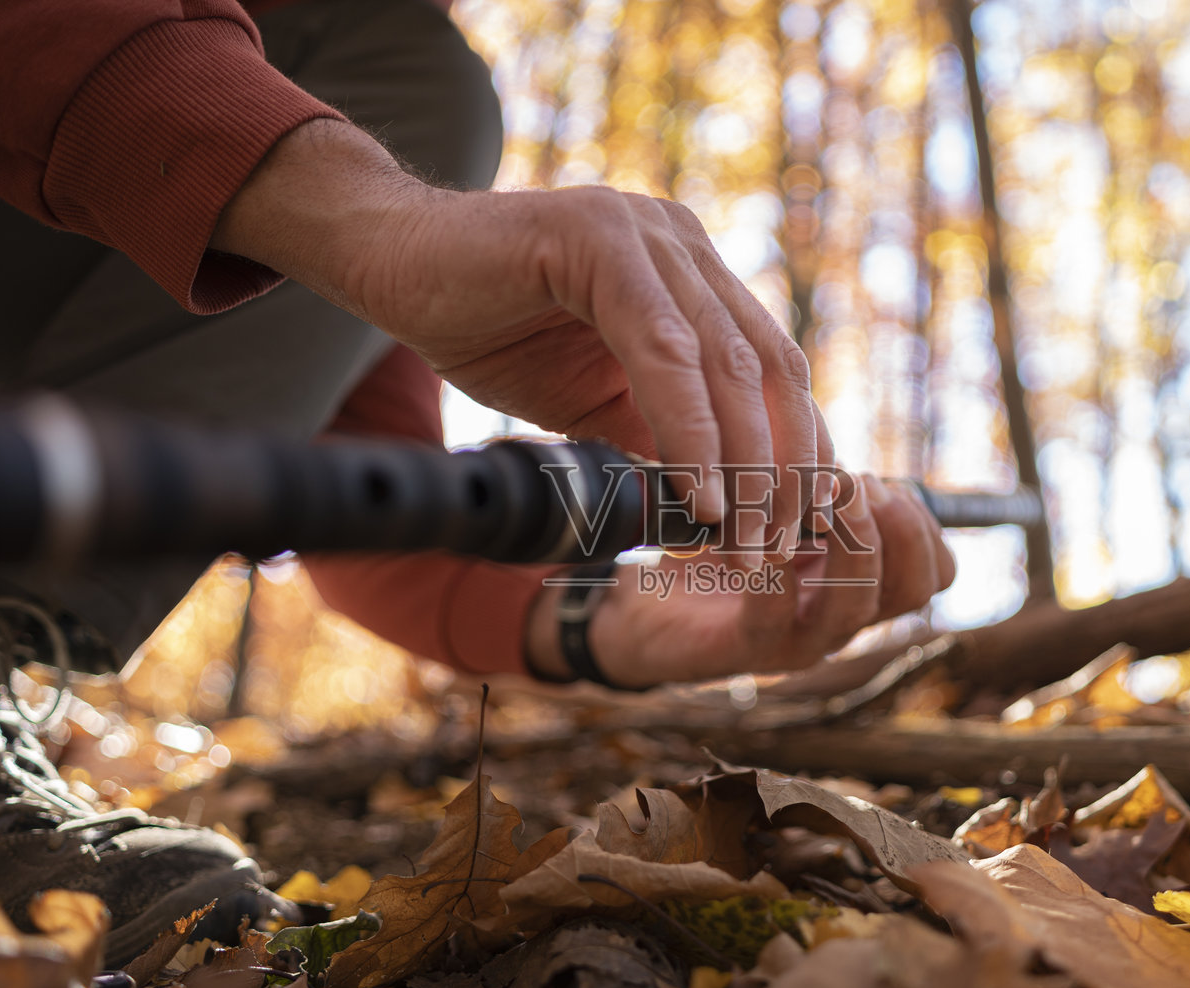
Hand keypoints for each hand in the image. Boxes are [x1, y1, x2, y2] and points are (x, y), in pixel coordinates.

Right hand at [213, 119, 833, 551]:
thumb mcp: (593, 401)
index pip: (774, 371)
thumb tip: (718, 510)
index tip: (800, 528)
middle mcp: (684, 247)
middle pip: (770, 368)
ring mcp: (647, 234)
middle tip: (778, 549)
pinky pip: (663, 349)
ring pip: (727, 362)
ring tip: (745, 539)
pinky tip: (699, 495)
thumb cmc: (487, 327)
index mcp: (694, 278)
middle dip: (785, 467)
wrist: (389, 261)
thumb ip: (656, 435)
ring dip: (745, 463)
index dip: (797, 451)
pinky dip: (688, 429)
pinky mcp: (601, 238)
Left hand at [525, 474, 957, 688]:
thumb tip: (858, 459)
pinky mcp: (740, 651)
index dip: (925, 525)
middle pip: (913, 590)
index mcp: (852, 580)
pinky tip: (761, 541)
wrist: (628, 597)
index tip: (886, 483)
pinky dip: (775, 577)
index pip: (935, 570)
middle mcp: (835, 615)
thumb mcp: (775, 506)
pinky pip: (777, 620)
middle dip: (900, 530)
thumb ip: (819, 488)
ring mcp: (793, 642)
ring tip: (825, 503)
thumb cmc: (706, 544)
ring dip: (849, 549)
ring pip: (856, 611)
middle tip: (862, 485)